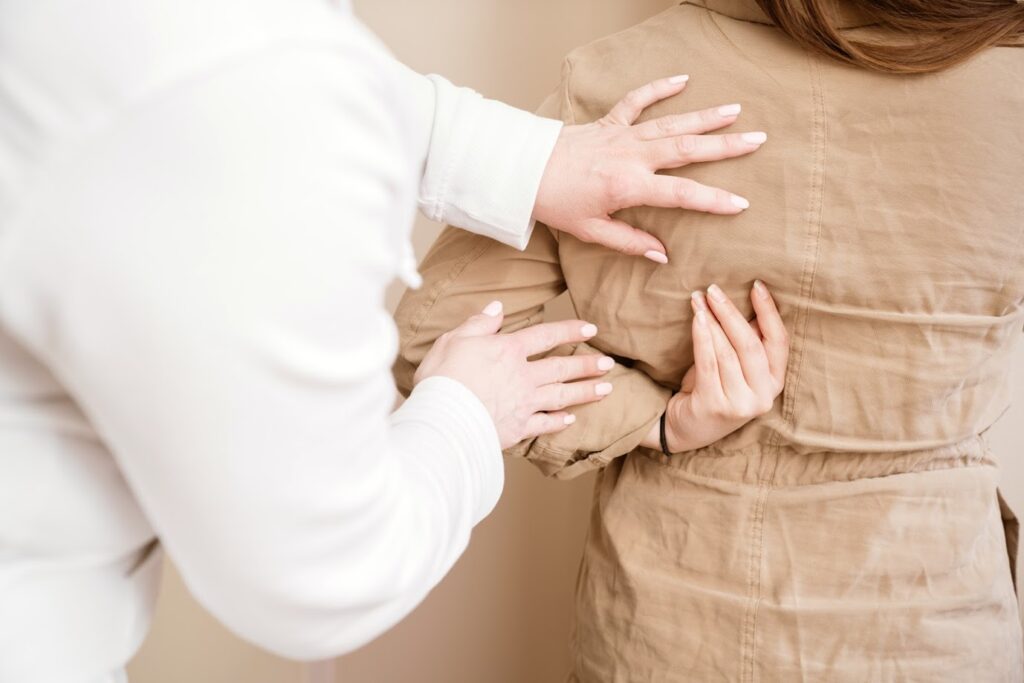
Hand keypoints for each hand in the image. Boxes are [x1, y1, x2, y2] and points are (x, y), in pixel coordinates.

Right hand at [415, 301, 615, 448]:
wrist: (441, 420)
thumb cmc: (442, 379)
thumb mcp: (454, 340)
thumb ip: (479, 323)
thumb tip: (496, 307)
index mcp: (508, 350)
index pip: (546, 335)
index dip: (570, 330)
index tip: (590, 329)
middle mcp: (523, 375)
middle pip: (562, 367)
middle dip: (587, 364)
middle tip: (608, 363)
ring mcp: (524, 403)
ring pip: (562, 395)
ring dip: (586, 391)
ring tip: (606, 389)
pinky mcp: (519, 428)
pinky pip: (546, 424)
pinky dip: (560, 421)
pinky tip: (571, 418)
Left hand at [533, 75, 766, 263]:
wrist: (522, 171)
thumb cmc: (555, 204)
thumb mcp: (591, 232)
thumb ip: (629, 243)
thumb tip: (663, 255)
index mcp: (629, 186)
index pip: (681, 194)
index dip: (713, 201)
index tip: (741, 204)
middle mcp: (631, 156)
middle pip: (686, 149)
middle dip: (725, 146)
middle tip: (758, 140)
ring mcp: (621, 135)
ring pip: (671, 123)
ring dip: (704, 116)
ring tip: (736, 111)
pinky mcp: (608, 122)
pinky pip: (638, 101)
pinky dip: (659, 88)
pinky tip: (683, 79)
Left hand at [642, 281, 788, 452]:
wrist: (686, 427)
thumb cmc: (713, 388)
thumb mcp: (737, 366)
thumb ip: (747, 340)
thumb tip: (751, 296)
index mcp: (775, 382)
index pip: (779, 341)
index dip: (769, 311)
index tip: (756, 285)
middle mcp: (763, 396)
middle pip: (751, 344)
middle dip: (731, 313)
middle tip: (714, 289)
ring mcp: (740, 404)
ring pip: (727, 352)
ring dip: (712, 320)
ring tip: (699, 299)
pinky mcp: (715, 406)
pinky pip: (708, 363)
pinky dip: (702, 337)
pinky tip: (697, 318)